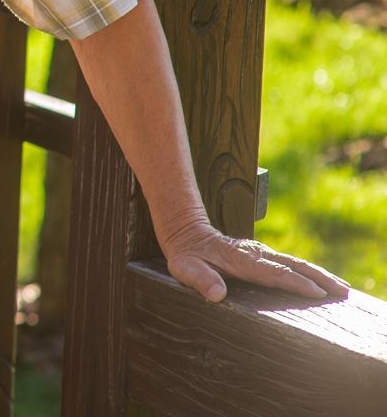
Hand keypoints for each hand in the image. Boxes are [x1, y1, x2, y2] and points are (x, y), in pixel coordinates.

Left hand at [158, 215, 350, 302]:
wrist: (186, 233)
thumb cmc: (186, 256)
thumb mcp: (185, 269)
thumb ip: (200, 280)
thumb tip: (217, 294)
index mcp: (241, 260)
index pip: (273, 272)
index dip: (295, 282)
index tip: (317, 291)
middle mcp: (255, 254)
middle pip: (292, 265)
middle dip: (319, 277)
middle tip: (343, 290)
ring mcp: (260, 253)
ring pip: (294, 263)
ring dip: (319, 274)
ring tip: (342, 288)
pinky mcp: (262, 256)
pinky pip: (289, 264)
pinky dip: (308, 272)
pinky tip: (321, 282)